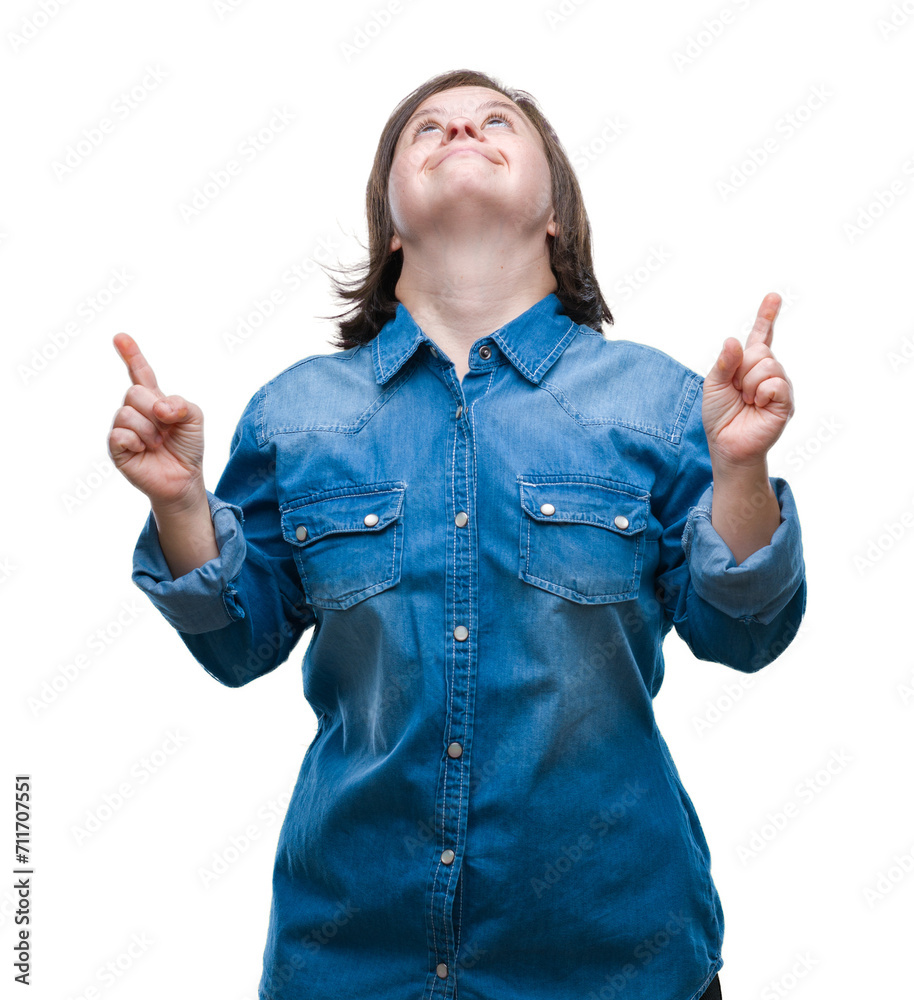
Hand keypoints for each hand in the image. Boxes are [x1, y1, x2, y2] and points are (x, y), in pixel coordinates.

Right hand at [107, 333, 205, 509]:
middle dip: (154, 409)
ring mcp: (124, 428)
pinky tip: (144, 450)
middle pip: (134, 391)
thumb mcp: (195, 419)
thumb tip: (159, 408)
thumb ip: (181, 404)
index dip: (131, 354)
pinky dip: (137, 442)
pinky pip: (119, 434)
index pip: (140, 373)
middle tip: (166, 428)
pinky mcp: (116, 447)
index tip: (120, 337)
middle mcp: (135, 410)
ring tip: (158, 443)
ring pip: (126, 412)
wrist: (184, 478)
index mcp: (155, 399)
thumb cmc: (187, 447)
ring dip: (149, 430)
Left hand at [702, 292, 793, 469]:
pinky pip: (776, 383)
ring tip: (747, 401)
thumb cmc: (720, 416)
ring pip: (768, 364)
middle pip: (760, 350)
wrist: (726, 445)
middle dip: (742, 370)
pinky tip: (757, 405)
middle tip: (738, 391)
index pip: (761, 336)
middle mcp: (768, 372)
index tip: (774, 297)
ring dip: (749, 384)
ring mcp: (779, 386)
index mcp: (749, 365)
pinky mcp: (786, 401)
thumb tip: (733, 341)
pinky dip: (760, 393)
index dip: (767, 316)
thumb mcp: (714, 385)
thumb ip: (724, 363)